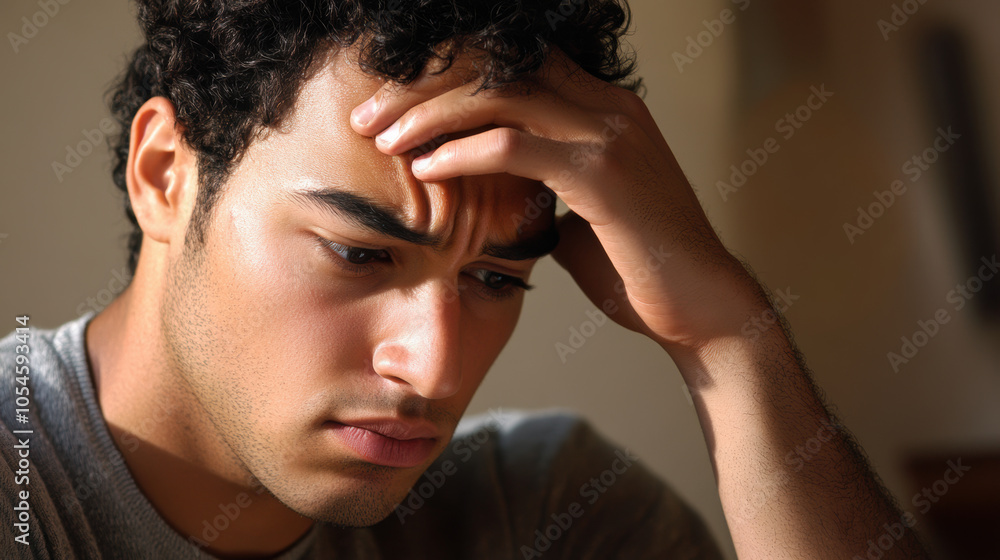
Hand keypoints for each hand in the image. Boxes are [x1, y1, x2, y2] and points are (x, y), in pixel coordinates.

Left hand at [350, 46, 762, 352]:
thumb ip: (543, 189)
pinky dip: (463, 154)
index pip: (512, 65)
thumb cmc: (640, 269)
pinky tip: (425, 170)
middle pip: (498, 65)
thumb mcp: (582, 214)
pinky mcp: (604, 174)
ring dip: (432, 114)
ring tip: (383, 138)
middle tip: (368, 113)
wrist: (703, 309)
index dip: (448, 76)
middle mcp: (607, 106)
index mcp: (601, 108)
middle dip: (423, 85)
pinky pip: (516, 146)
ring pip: (501, 94)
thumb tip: (497, 193)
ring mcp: (609, 134)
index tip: (395, 106)